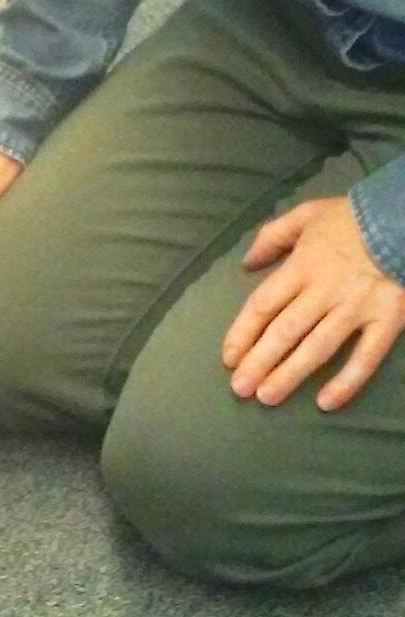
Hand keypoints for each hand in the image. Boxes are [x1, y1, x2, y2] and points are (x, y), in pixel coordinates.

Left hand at [221, 195, 404, 411]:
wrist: (402, 218)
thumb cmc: (351, 218)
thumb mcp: (305, 214)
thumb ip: (272, 235)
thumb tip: (246, 262)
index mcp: (302, 266)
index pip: (263, 305)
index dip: (242, 334)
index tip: (228, 358)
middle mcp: (324, 291)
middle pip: (285, 331)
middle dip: (259, 362)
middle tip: (240, 389)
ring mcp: (356, 309)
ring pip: (317, 347)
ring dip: (290, 375)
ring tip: (267, 398)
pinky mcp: (387, 320)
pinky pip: (365, 357)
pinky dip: (346, 381)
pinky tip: (325, 402)